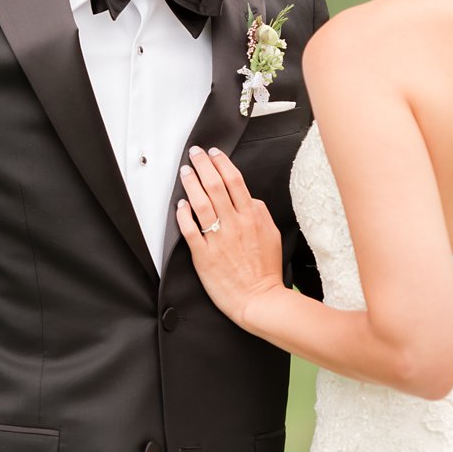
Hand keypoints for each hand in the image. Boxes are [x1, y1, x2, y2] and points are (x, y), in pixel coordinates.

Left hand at [176, 147, 284, 326]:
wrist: (258, 299)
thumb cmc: (266, 270)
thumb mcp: (272, 235)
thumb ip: (261, 214)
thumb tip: (249, 199)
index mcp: (252, 217)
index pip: (235, 182)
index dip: (222, 163)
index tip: (214, 153)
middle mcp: (235, 224)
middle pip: (216, 187)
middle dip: (203, 165)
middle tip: (194, 154)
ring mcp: (218, 239)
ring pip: (201, 204)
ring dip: (191, 184)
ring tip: (185, 172)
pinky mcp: (204, 255)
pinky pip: (190, 231)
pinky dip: (183, 215)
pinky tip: (180, 204)